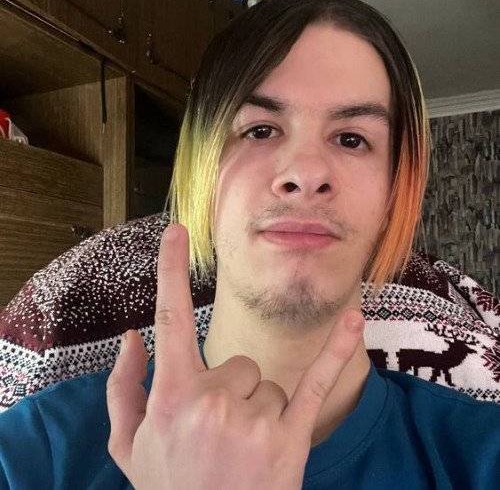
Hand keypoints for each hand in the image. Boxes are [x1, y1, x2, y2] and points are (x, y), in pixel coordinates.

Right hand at [107, 224, 364, 489]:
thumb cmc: (170, 488)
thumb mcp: (130, 446)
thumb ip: (123, 387)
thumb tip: (129, 336)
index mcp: (171, 397)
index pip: (169, 319)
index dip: (170, 270)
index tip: (176, 231)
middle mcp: (213, 402)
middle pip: (236, 363)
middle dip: (230, 391)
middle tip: (219, 435)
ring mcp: (255, 419)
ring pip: (265, 383)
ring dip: (257, 409)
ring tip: (242, 450)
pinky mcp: (290, 438)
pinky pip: (317, 381)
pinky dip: (337, 349)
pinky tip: (354, 318)